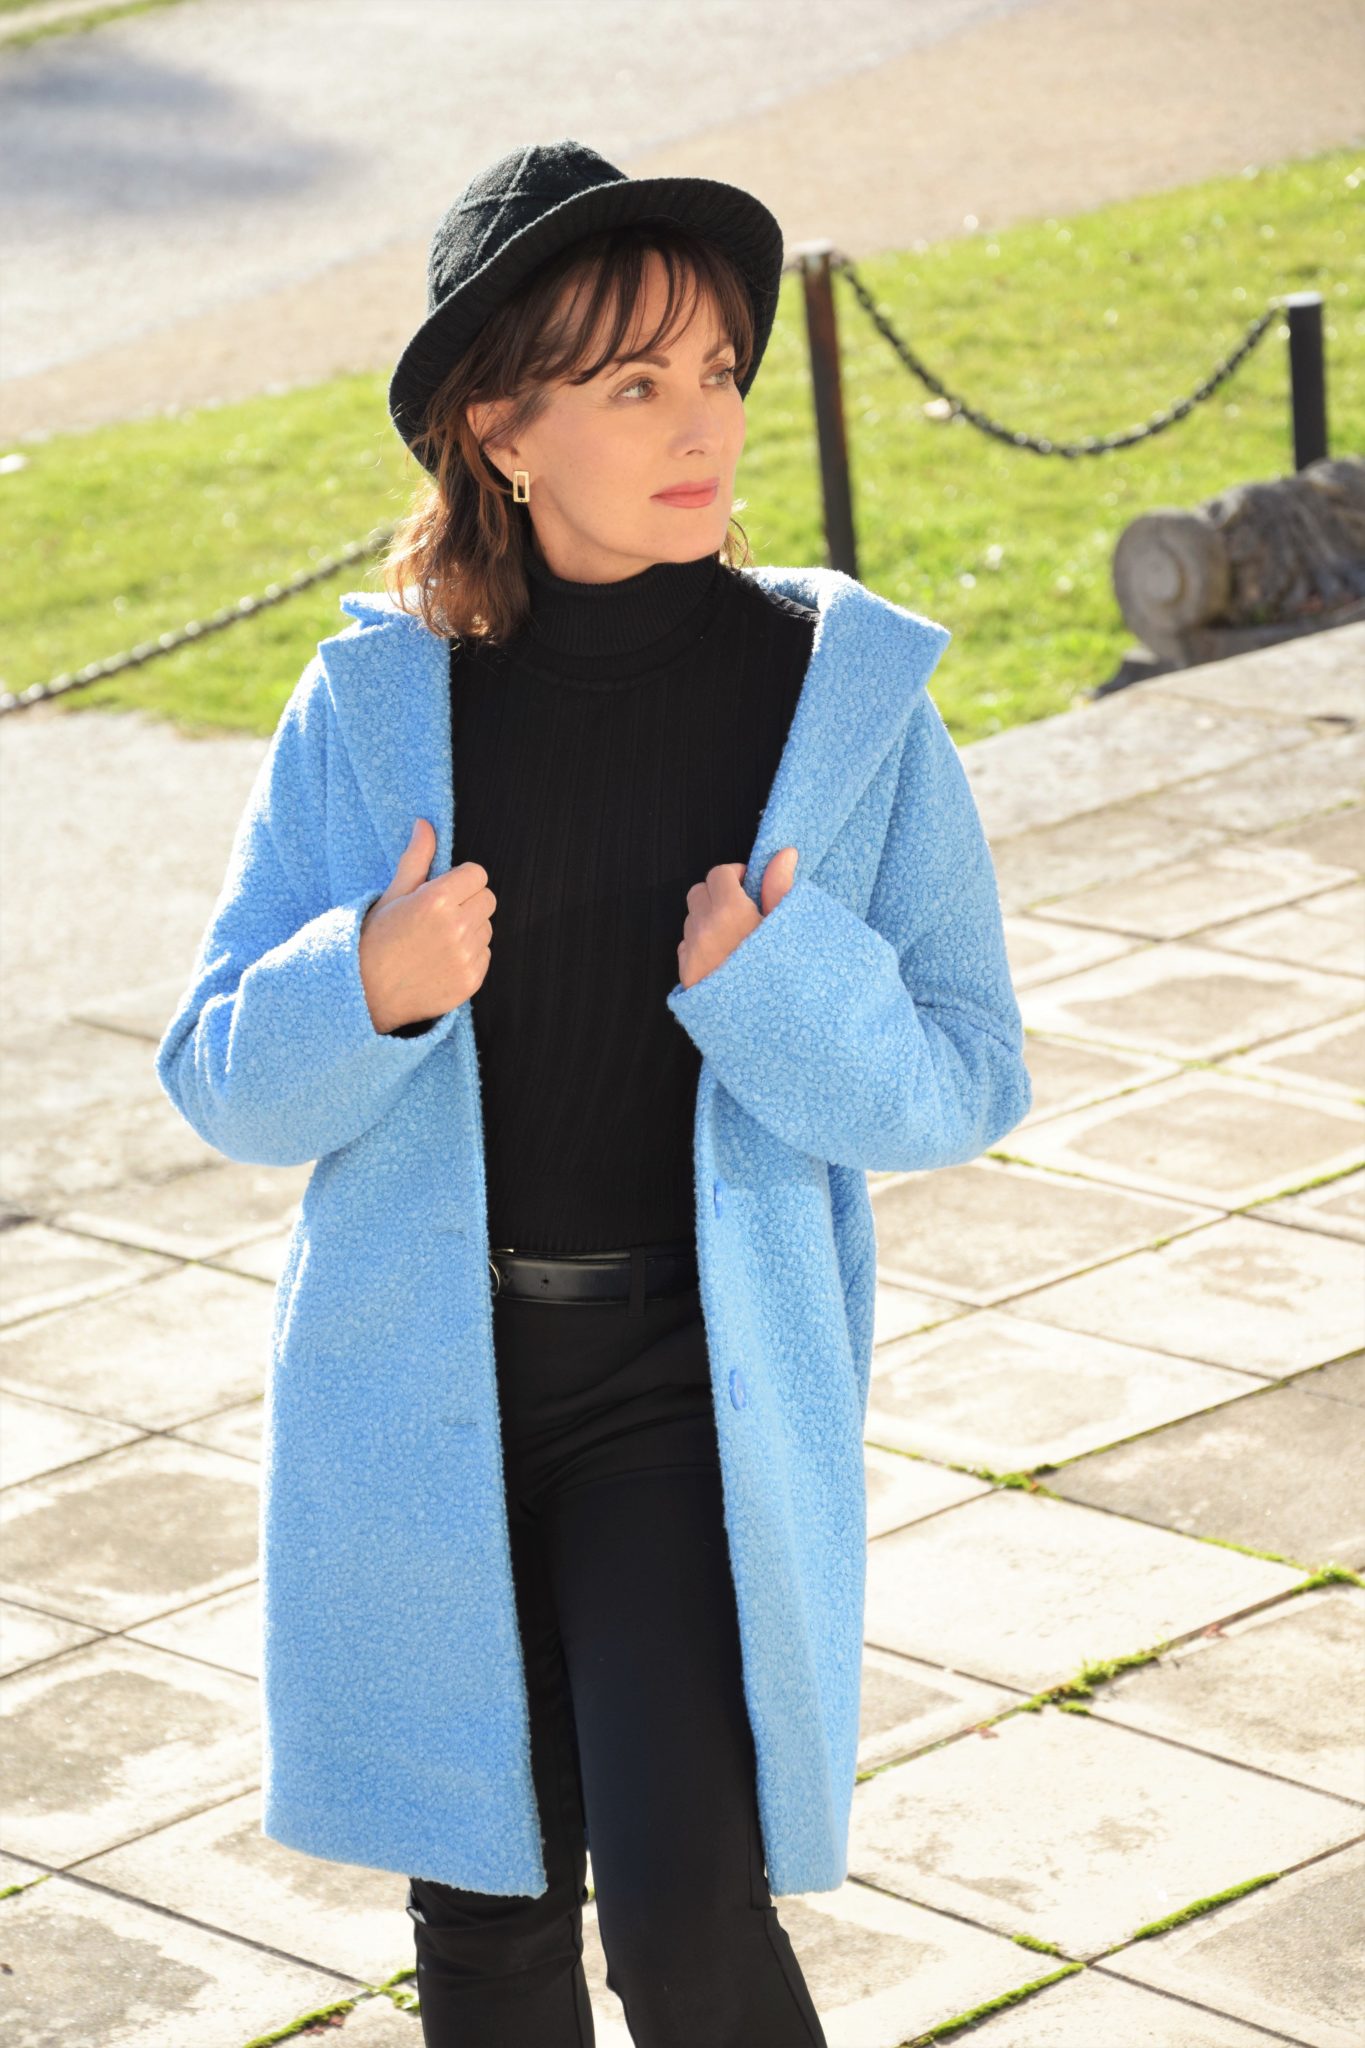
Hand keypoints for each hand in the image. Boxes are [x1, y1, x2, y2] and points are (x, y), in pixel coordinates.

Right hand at [358, 819, 495, 1032]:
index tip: (444, 891)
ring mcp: (466, 956)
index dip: (461, 880)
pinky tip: (440, 960)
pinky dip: (469, 956)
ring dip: (469, 929)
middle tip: (439, 916)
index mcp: (437, 900)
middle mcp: (456, 927)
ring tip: (436, 940)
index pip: (478, 874)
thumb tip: (425, 824)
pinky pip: (485, 955)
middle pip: (488, 899)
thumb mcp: (391, 895)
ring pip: (487, 928)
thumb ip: (416, 859)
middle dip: (468, 902)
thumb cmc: (374, 939)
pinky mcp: (471, 981)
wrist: (364, 993)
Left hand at [676, 847, 798, 991]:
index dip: (735, 876)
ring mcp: (692, 953)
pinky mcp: (687, 975)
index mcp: (730, 911)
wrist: (767, 1028)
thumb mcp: (788, 929)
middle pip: (699, 893)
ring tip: (737, 939)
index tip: (748, 886)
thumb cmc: (783, 976)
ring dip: (708, 920)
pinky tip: (726, 960)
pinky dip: (700, 945)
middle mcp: (704, 929)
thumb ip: (780, 887)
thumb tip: (784, 853)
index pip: (719, 874)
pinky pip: (686, 947)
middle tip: (743, 910)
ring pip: (691, 920)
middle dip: (718, 895)